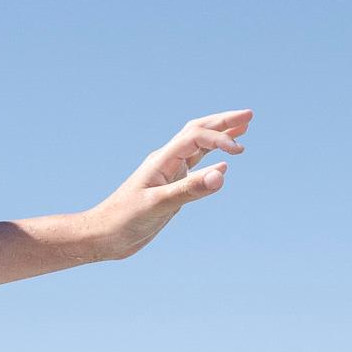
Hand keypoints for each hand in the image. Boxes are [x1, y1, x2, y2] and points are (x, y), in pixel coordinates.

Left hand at [85, 111, 250, 261]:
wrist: (102, 236)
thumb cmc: (122, 220)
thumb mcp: (157, 205)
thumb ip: (189, 190)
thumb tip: (222, 173)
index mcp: (161, 160)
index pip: (196, 137)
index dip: (220, 139)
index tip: (239, 153)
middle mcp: (166, 162)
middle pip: (197, 132)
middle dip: (223, 123)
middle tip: (249, 115)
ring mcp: (168, 175)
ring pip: (198, 148)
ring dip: (220, 137)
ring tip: (243, 129)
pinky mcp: (170, 189)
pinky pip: (194, 169)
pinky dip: (212, 161)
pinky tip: (224, 164)